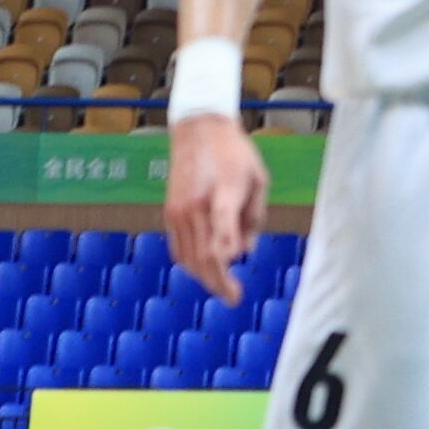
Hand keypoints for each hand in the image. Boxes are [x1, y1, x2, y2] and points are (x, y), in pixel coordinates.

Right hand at [164, 113, 266, 300]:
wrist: (198, 130)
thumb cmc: (234, 154)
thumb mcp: (258, 178)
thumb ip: (253, 217)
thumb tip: (244, 253)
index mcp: (222, 192)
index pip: (222, 228)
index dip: (227, 256)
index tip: (235, 280)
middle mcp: (196, 204)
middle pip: (204, 255)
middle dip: (219, 282)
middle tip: (233, 297)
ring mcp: (179, 210)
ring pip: (188, 257)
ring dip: (205, 277)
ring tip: (222, 287)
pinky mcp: (170, 212)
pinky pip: (178, 248)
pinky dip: (191, 264)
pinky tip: (205, 270)